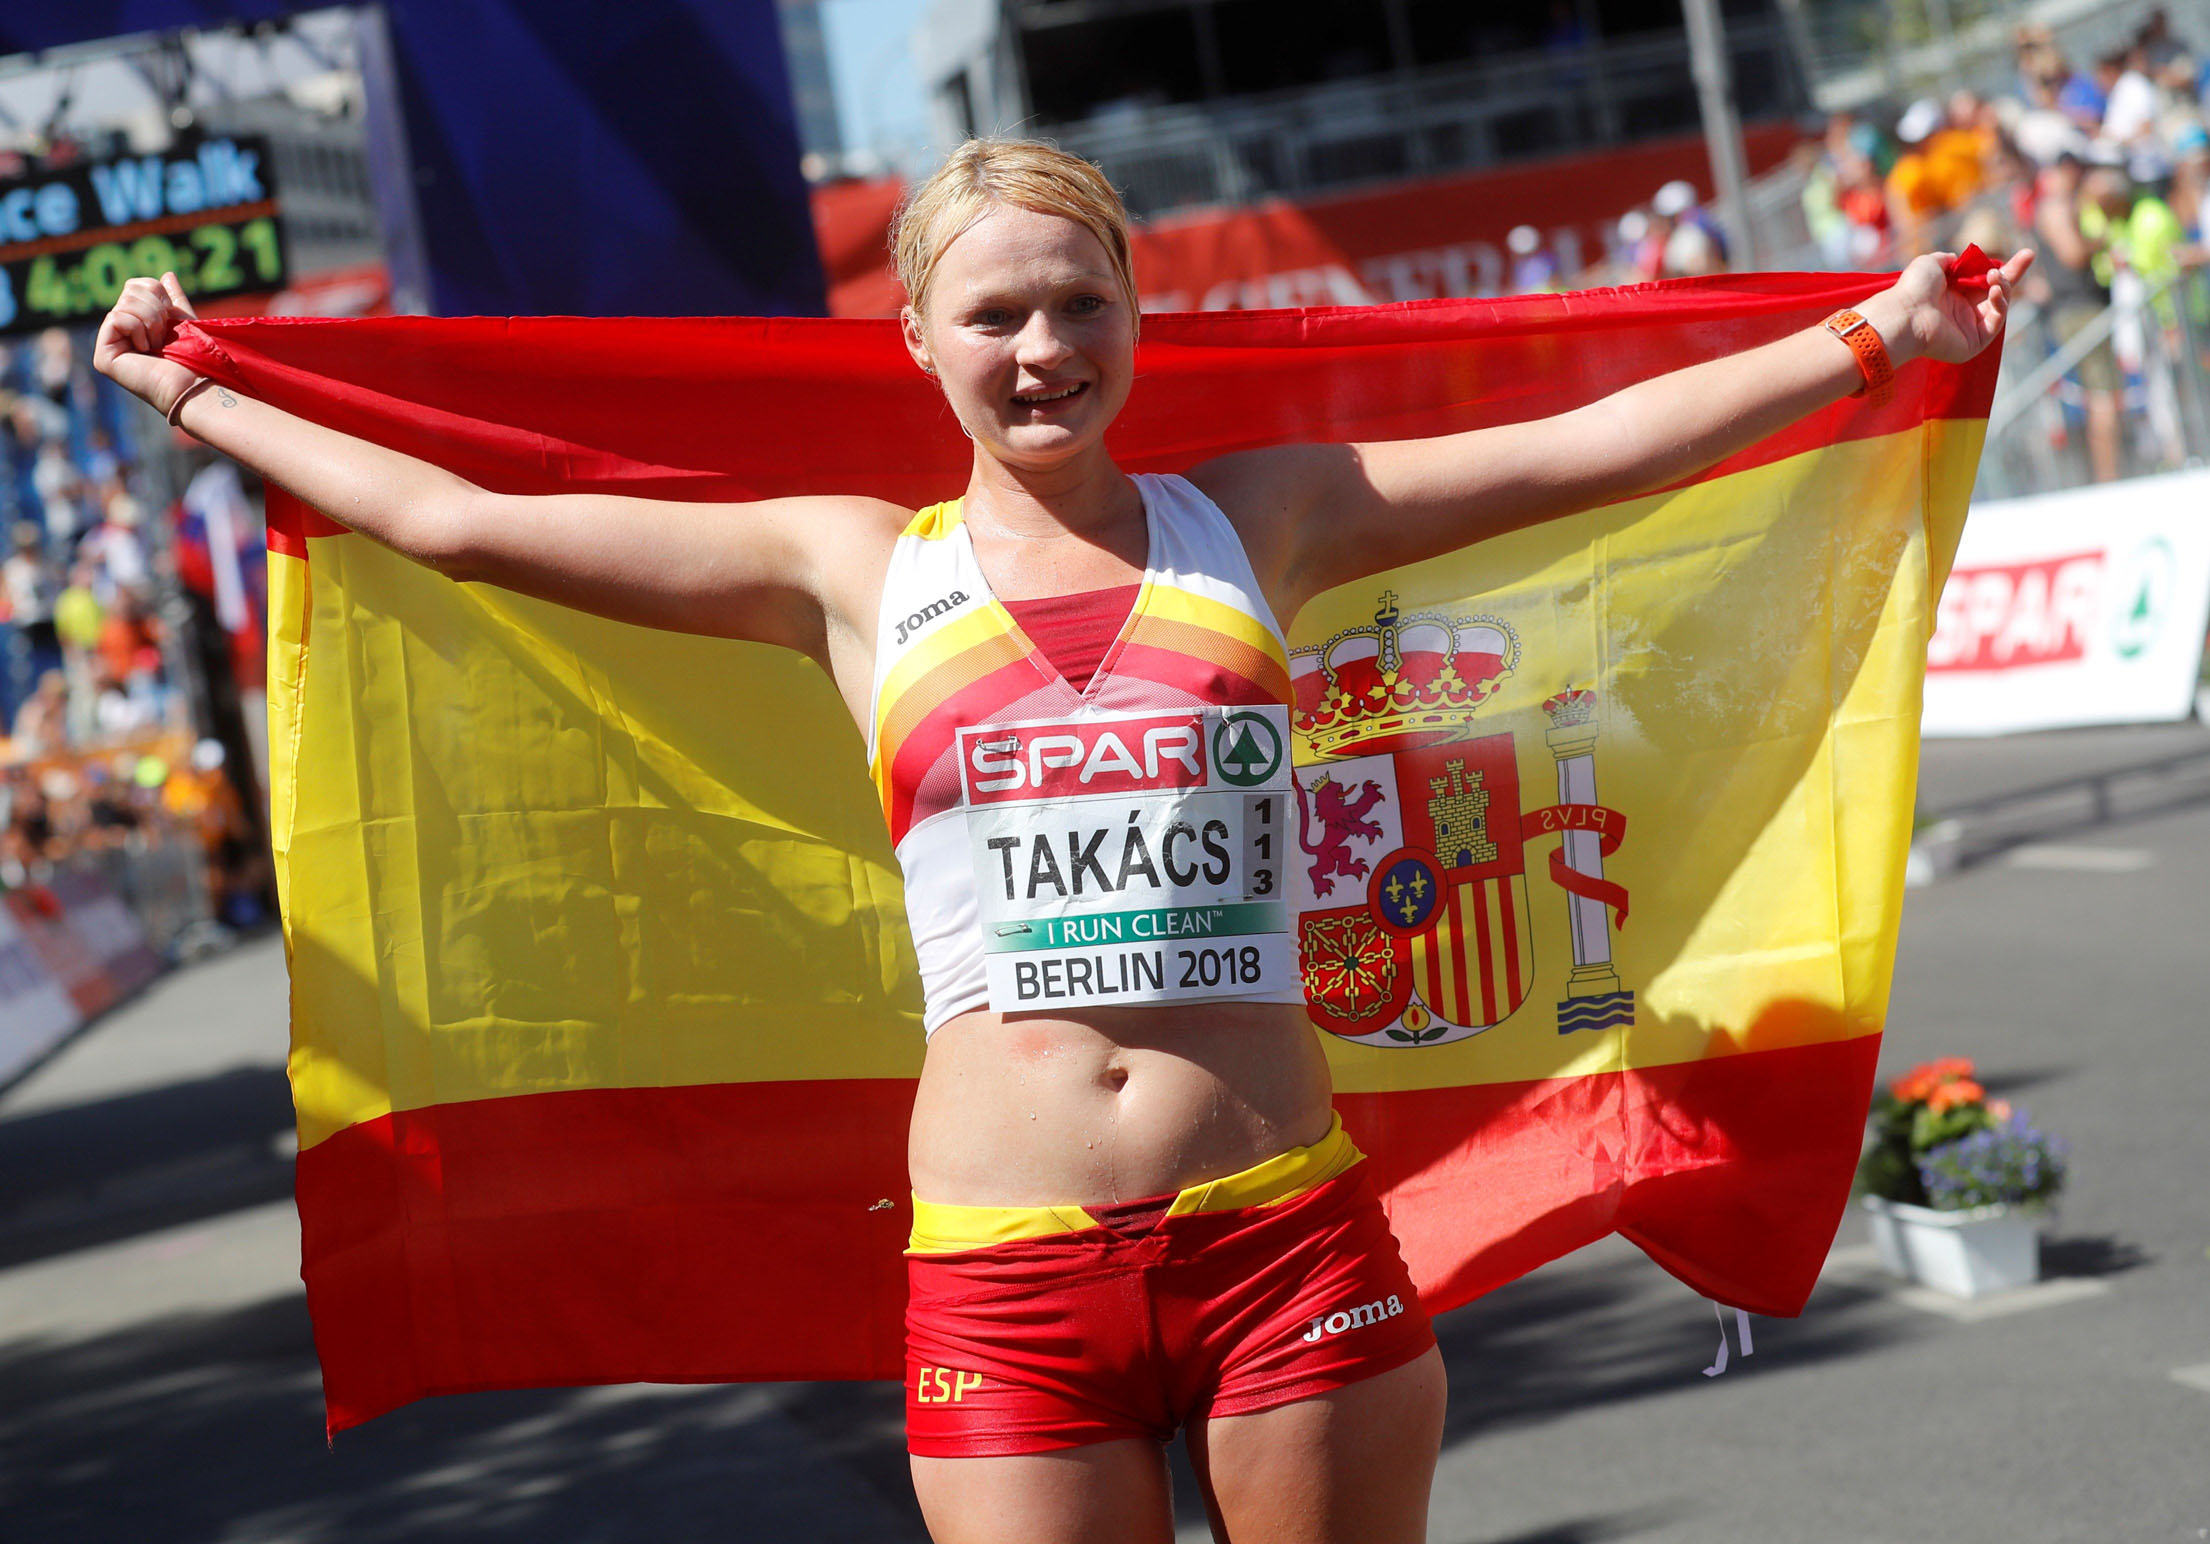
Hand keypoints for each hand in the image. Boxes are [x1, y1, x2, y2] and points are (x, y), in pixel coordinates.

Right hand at [92, 272, 203, 417]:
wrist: (196, 382)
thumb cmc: (195, 356)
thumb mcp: (183, 320)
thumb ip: (173, 299)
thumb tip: (166, 275)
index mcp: (136, 322)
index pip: (136, 285)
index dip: (158, 293)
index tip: (171, 317)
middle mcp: (118, 332)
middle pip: (129, 290)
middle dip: (155, 309)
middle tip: (164, 336)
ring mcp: (108, 344)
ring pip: (124, 303)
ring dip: (151, 322)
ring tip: (157, 345)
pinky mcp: (103, 356)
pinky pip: (116, 318)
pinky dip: (138, 330)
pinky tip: (145, 350)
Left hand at [1865, 249, 2034, 365]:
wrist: (1905, 314)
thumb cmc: (1913, 288)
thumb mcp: (1931, 263)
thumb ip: (1949, 260)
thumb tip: (1958, 259)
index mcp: (1952, 294)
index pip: (1983, 281)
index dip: (2004, 268)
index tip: (2025, 254)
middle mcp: (1961, 312)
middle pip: (1997, 292)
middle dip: (2013, 274)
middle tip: (2029, 255)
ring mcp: (1968, 329)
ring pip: (1999, 305)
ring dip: (2003, 287)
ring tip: (1995, 277)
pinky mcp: (1973, 344)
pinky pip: (1995, 322)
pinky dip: (2000, 305)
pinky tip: (1995, 291)